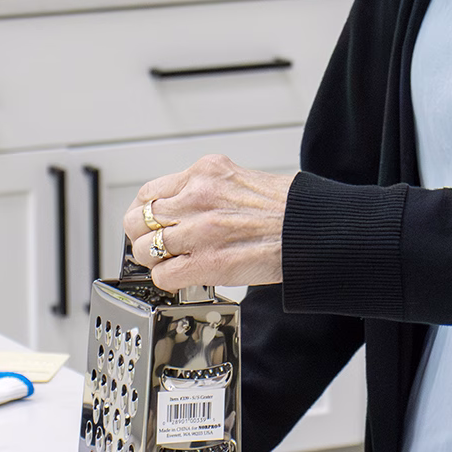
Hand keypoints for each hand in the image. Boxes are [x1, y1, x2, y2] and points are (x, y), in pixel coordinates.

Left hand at [122, 155, 294, 291]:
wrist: (313, 230)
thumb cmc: (289, 209)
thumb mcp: (243, 180)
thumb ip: (210, 190)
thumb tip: (187, 209)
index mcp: (206, 172)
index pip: (149, 192)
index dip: (146, 212)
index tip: (150, 222)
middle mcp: (198, 196)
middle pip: (138, 219)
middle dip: (141, 236)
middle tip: (153, 245)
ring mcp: (200, 229)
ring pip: (144, 248)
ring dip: (154, 260)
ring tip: (169, 263)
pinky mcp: (207, 261)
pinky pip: (163, 274)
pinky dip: (167, 279)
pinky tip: (182, 276)